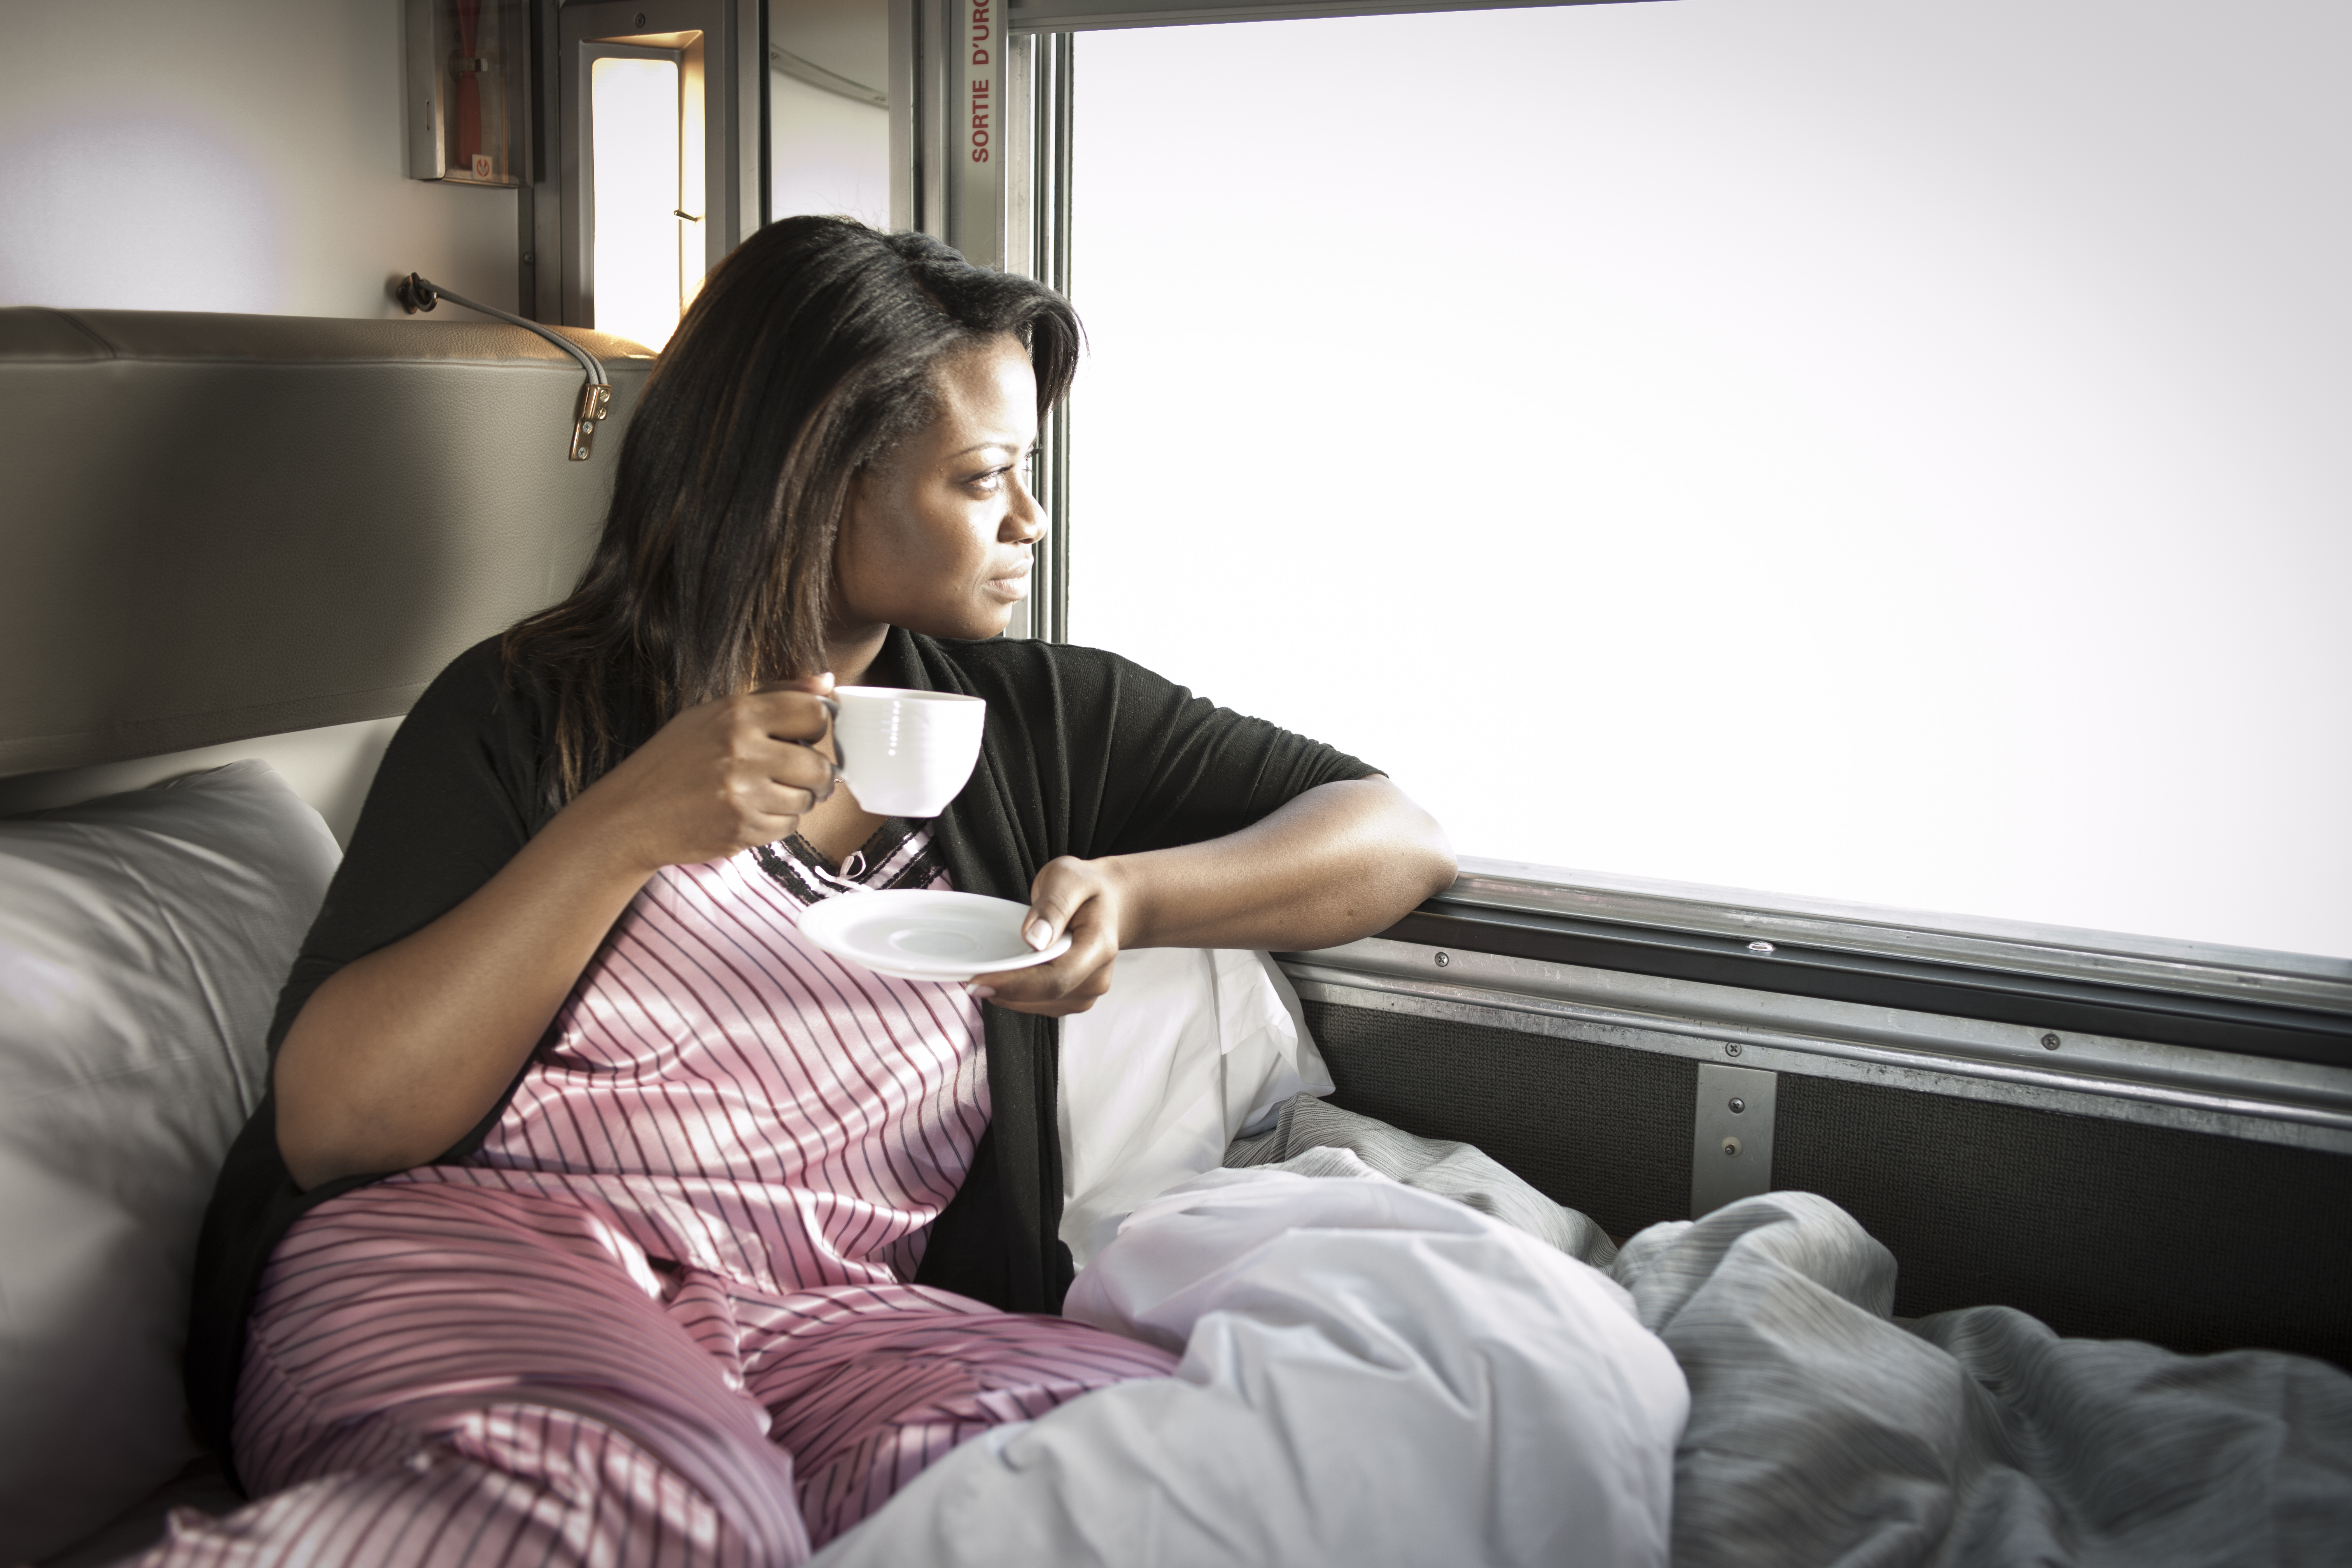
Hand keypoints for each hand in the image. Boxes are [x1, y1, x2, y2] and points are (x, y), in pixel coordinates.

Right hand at [567, 675, 838, 873]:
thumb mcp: (713, 715)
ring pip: (806, 800)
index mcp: (737, 714)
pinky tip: (749, 812)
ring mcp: (743, 793)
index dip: (818, 726)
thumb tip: (826, 683)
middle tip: (798, 774)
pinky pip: (788, 827)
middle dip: (816, 773)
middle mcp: (742, 751)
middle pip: (819, 765)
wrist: (630, 815)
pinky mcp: (742, 829)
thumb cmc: (672, 761)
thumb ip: (774, 695)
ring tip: (764, 793)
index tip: (808, 735)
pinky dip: (776, 823)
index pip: (814, 713)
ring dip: (795, 799)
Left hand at [968, 855, 1130, 1016]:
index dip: (1016, 984)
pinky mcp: (1072, 998)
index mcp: (1099, 946)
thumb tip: (1035, 939)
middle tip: (968, 981)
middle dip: (1005, 991)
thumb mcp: (1068, 877)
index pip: (1056, 978)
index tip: (979, 981)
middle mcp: (1097, 977)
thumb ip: (1053, 905)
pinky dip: (1016, 995)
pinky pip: (1039, 1004)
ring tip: (984, 976)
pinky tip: (1003, 978)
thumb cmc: (1085, 889)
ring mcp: (1086, 992)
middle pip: (1046, 997)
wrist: (1105, 903)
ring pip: (1039, 1006)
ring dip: (1008, 995)